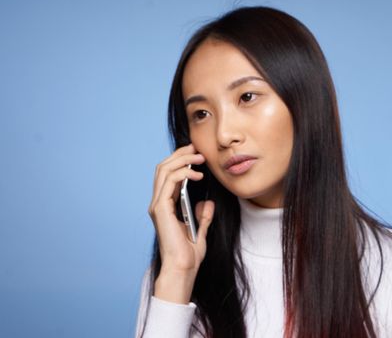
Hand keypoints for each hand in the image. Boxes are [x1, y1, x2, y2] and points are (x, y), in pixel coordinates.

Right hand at [148, 143, 214, 302]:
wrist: (183, 268)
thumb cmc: (189, 255)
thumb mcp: (200, 231)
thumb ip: (203, 217)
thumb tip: (208, 203)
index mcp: (165, 206)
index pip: (168, 175)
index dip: (179, 160)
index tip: (195, 153)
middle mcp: (158, 203)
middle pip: (163, 168)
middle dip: (179, 154)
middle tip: (196, 147)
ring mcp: (157, 205)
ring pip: (163, 171)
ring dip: (182, 160)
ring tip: (199, 157)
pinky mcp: (161, 209)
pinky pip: (169, 182)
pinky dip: (183, 173)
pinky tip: (197, 174)